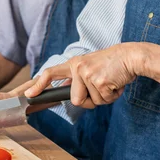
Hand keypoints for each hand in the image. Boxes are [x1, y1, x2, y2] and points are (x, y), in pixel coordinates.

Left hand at [25, 43, 144, 107]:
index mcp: (73, 64)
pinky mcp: (99, 81)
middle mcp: (77, 68)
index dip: (39, 85)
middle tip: (100, 87)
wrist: (130, 57)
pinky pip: (104, 100)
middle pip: (75, 100)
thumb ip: (77, 79)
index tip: (29, 94)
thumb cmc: (111, 64)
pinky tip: (115, 83)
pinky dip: (113, 96)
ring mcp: (87, 74)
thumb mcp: (89, 67)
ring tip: (109, 82)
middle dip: (89, 100)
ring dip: (103, 97)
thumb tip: (67, 93)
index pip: (50, 73)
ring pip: (91, 102)